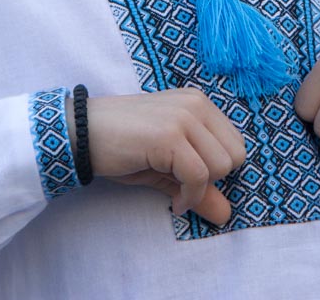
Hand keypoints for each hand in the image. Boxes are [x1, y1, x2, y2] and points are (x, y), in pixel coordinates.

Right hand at [68, 88, 245, 221]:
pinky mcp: (169, 135)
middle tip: (182, 187)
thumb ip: (200, 187)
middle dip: (212, 181)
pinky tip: (173, 202)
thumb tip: (226, 215)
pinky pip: (199, 176)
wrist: (82, 134)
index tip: (191, 182)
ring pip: (222, 166)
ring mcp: (183, 117)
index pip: (237, 145)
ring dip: (200, 189)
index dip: (218, 172)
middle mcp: (196, 104)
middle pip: (235, 156)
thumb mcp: (168, 168)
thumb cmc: (124, 147)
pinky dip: (189, 198)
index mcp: (199, 103)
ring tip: (174, 191)